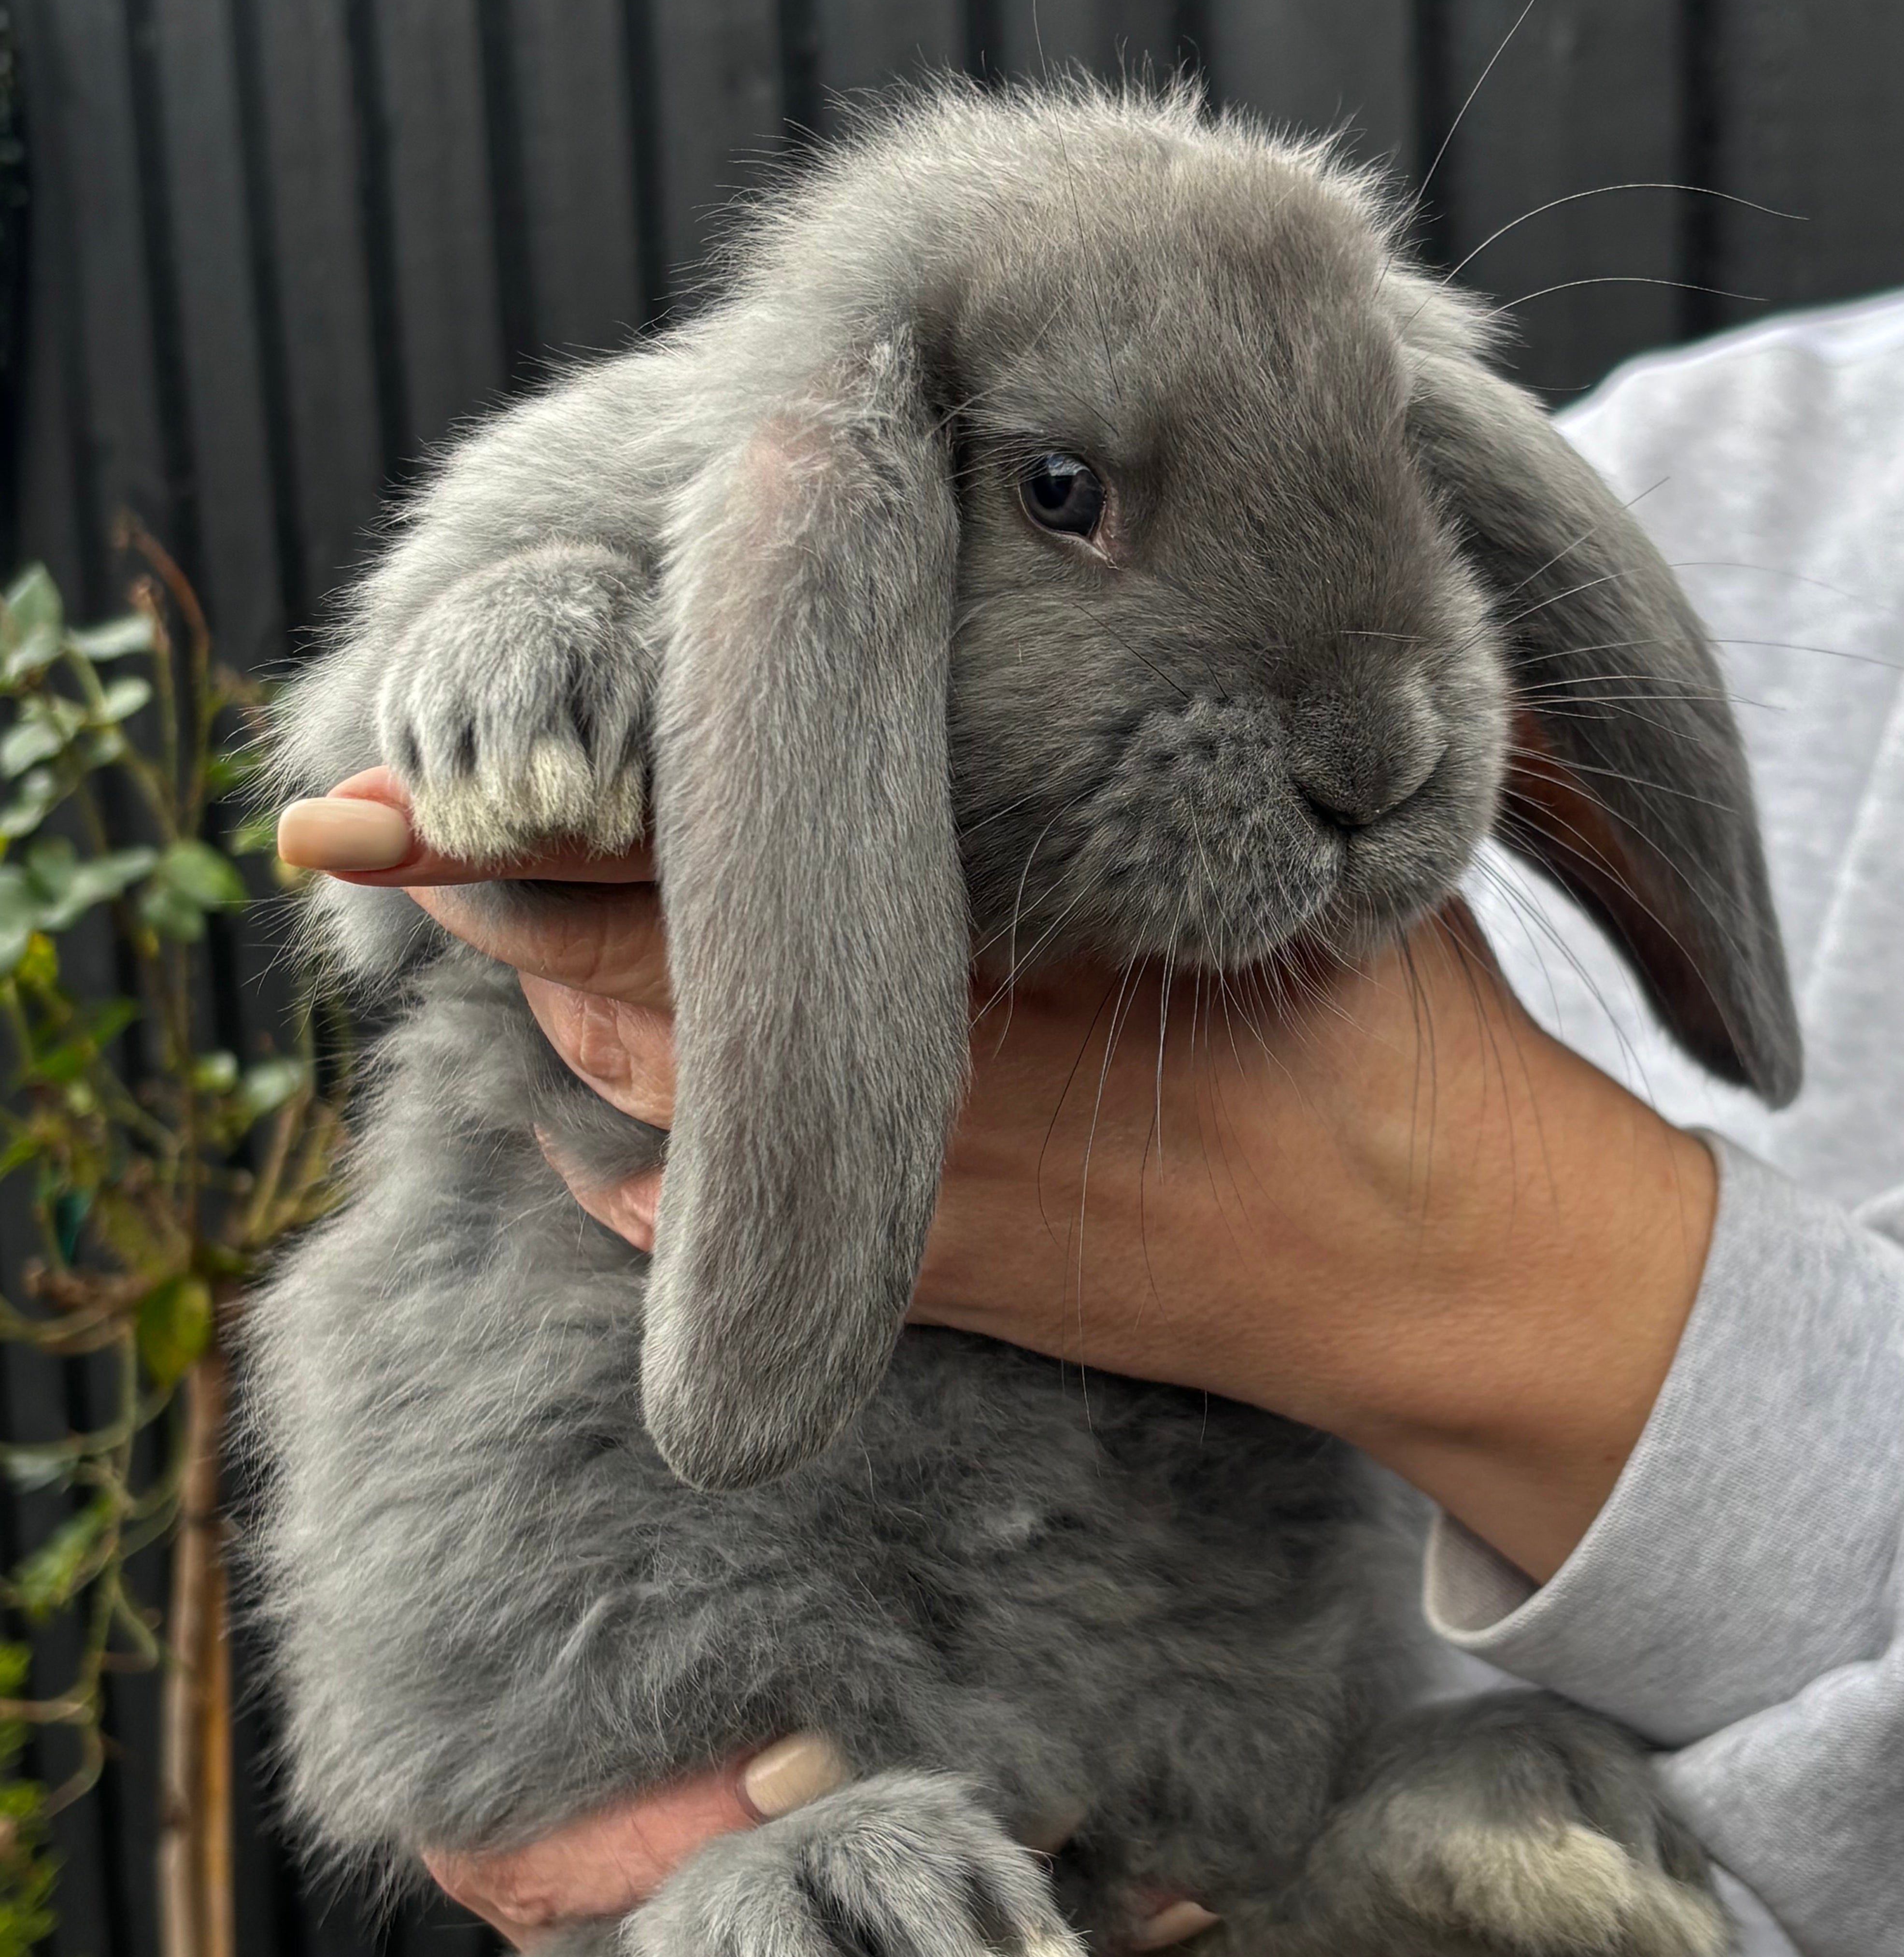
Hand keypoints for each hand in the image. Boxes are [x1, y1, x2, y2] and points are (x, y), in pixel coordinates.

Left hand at [281, 773, 1714, 1576]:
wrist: (1455, 1267)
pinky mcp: (937, 1287)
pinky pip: (715, 1228)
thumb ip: (1113, 781)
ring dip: (560, 1009)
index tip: (396, 795)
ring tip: (499, 921)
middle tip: (403, 831)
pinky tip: (598, 1093)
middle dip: (503, 907)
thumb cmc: (1386, 1031)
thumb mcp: (1259, 861)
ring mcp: (914, 1204)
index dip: (526, 830)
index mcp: (995, 952)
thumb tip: (973, 669)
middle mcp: (924, 1087)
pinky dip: (623, 1156)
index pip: (690, 877)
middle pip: (623, 989)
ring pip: (646, 1105)